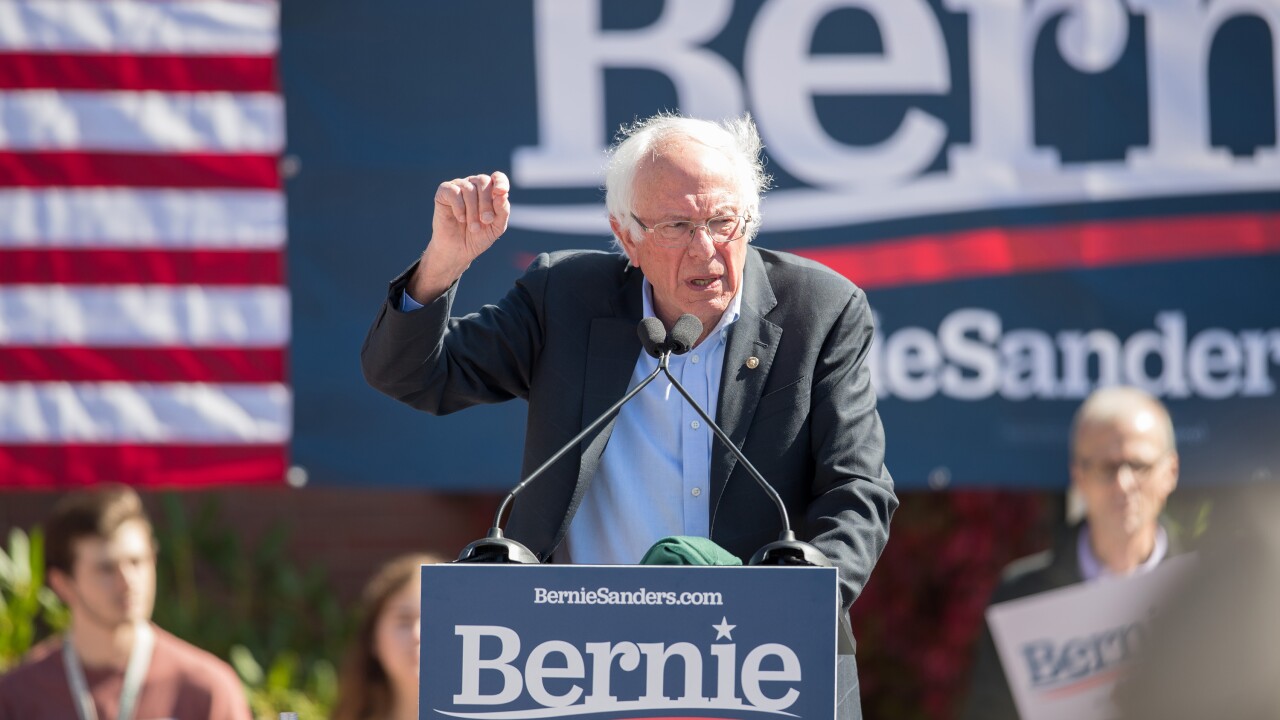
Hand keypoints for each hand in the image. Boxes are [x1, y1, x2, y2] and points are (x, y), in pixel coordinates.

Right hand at [409, 171, 510, 302]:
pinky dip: (459, 207)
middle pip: (483, 181)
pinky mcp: (444, 192)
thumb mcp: (496, 227)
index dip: (501, 182)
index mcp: (489, 191)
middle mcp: (473, 185)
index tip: (501, 192)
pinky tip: (461, 219)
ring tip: (473, 227)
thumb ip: (502, 211)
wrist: (457, 251)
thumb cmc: (478, 237)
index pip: (497, 177)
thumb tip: (503, 195)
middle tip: (486, 221)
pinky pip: (454, 192)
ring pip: (469, 188)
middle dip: (486, 203)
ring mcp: (458, 186)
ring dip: (473, 210)